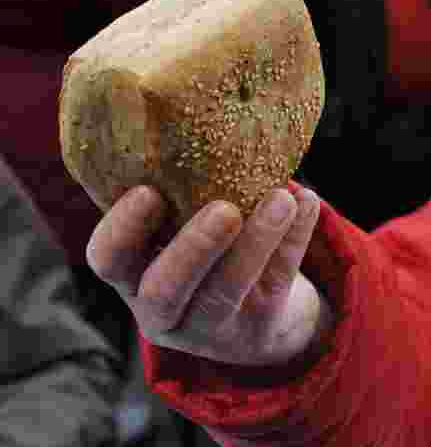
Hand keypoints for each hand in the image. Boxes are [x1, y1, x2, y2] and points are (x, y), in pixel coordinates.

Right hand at [87, 185, 331, 366]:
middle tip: (225, 209)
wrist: (250, 317)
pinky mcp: (258, 327)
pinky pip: (277, 283)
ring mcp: (211, 327)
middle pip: (165, 290)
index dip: (123, 229)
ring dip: (257, 241)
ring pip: (227, 291)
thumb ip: (180, 197)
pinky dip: (295, 239)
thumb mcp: (177, 234)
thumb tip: (206, 118)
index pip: (108, 260)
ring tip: (282, 199)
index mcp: (130, 277)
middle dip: (194, 248)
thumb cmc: (203, 255)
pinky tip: (306, 202)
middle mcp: (161, 310)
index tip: (149, 190)